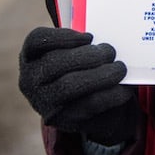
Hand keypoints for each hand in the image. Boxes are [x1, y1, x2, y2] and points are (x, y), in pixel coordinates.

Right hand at [18, 27, 139, 144]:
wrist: (82, 107)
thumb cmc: (78, 69)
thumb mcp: (72, 53)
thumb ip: (81, 43)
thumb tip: (104, 34)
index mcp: (31, 57)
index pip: (37, 40)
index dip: (63, 36)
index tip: (89, 37)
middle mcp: (31, 81)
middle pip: (55, 63)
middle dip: (88, 56)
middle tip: (110, 52)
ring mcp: (45, 103)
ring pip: (70, 86)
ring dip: (100, 75)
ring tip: (119, 68)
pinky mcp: (64, 120)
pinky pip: (88, 104)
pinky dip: (111, 94)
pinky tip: (124, 88)